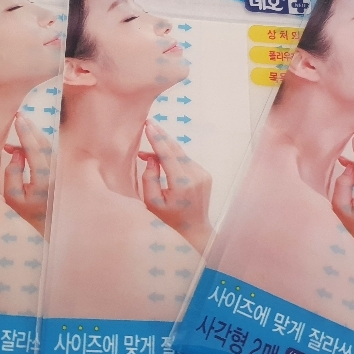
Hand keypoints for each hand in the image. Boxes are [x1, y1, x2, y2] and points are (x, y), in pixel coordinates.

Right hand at [2, 114, 52, 234]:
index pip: (35, 149)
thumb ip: (12, 173)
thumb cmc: (29, 214)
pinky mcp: (61, 171)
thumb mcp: (13, 198)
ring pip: (48, 147)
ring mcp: (60, 172)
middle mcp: (56, 173)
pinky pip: (49, 153)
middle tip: (18, 116)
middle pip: (44, 143)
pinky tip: (21, 148)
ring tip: (17, 129)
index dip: (25, 132)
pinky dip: (36, 145)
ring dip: (33, 136)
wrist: (52, 227)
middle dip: (31, 128)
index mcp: (44, 179)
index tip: (17, 118)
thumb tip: (17, 152)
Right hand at [139, 120, 212, 251]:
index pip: (168, 155)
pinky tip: (162, 158)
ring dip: (165, 148)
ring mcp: (203, 174)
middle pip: (176, 149)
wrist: (194, 229)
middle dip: (162, 136)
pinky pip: (186, 161)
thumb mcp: (152, 202)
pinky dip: (174, 157)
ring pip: (181, 154)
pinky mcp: (205, 174)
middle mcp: (196, 176)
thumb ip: (149, 178)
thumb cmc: (168, 219)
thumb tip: (152, 157)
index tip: (148, 125)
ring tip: (148, 145)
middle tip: (149, 123)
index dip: (157, 139)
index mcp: (182, 184)